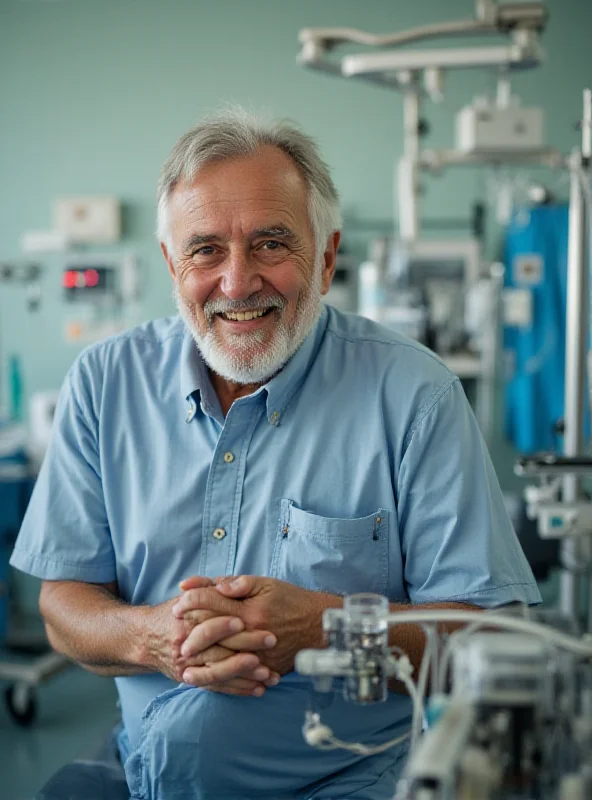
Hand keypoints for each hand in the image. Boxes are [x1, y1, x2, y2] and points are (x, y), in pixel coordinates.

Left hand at [175, 575, 342, 677]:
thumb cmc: (291, 600)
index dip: (191, 601)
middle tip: (177, 637)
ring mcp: (258, 653)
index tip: (177, 604)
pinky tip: (209, 680)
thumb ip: (239, 583)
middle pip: (212, 634)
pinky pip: (240, 676)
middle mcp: (251, 632)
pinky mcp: (265, 667)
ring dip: (202, 663)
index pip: (212, 602)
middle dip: (190, 635)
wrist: (319, 625)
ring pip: (223, 661)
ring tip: (184, 667)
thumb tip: (214, 585)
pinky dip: (223, 679)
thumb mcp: (267, 584)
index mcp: (250, 609)